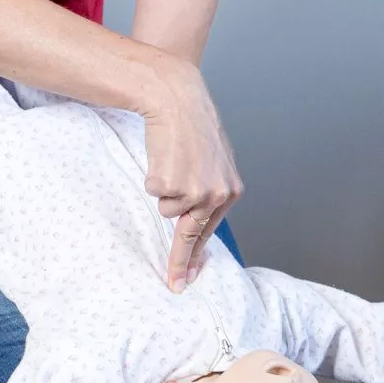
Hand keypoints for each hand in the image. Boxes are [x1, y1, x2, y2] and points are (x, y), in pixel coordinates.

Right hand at [136, 54, 242, 292]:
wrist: (177, 99)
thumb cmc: (192, 128)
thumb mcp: (213, 161)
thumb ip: (210, 190)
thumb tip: (197, 219)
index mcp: (230, 191)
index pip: (209, 232)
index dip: (196, 258)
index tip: (187, 281)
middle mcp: (216, 194)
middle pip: (190, 234)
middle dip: (179, 261)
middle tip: (175, 283)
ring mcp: (193, 190)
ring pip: (167, 209)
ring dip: (164, 189)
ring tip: (172, 161)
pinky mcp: (169, 183)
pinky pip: (152, 192)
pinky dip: (153, 176)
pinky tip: (163, 156)